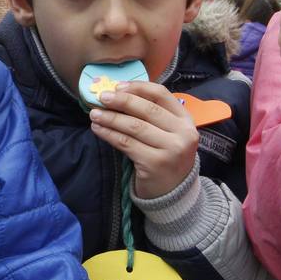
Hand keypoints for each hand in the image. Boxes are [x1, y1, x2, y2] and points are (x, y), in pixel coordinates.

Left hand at [90, 82, 199, 198]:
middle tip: (101, 97)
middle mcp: (183, 133)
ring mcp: (171, 149)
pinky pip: (126, 143)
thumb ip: (152, 115)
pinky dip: (109, 134)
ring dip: (111, 118)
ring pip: (134, 126)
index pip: (162, 95)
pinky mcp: (155, 163)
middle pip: (147, 110)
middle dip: (121, 101)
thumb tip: (117, 94)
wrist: (174, 192)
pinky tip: (98, 129)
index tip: (118, 87)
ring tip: (94, 114)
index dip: (138, 88)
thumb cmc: (166, 156)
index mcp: (186, 120)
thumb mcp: (168, 133)